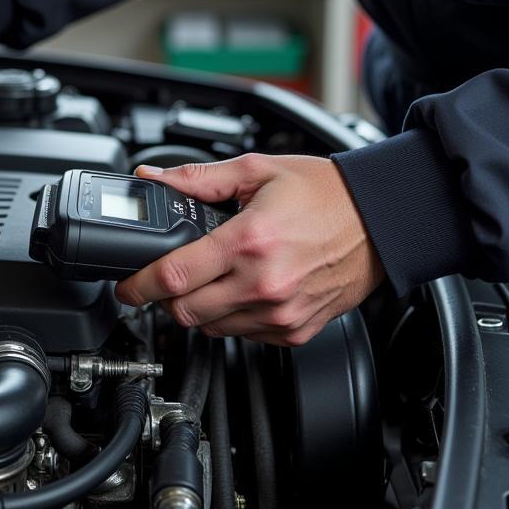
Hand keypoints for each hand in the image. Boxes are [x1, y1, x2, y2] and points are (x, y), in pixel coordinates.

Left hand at [115, 154, 384, 345]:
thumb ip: (197, 179)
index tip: (126, 287)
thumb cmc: (327, 194)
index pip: (172, 277)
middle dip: (165, 299)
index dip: (138, 285)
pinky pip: (243, 337)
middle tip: (166, 281)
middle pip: (184, 312)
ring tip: (211, 280)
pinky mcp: (294, 331)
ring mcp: (280, 313)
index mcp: (249, 241)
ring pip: (211, 328)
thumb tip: (154, 180)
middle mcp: (263, 283)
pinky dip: (232, 319)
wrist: (383, 220)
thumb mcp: (257, 171)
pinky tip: (241, 291)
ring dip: (198, 309)